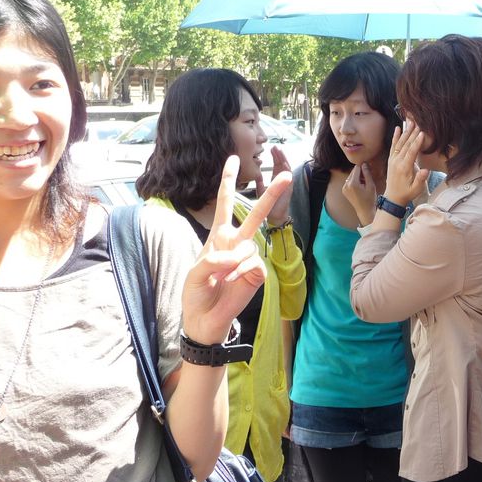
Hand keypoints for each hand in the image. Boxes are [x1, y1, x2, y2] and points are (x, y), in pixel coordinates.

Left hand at [182, 156, 292, 344]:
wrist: (205, 321)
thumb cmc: (196, 294)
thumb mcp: (194, 273)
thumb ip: (213, 258)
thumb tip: (240, 253)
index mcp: (218, 237)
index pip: (224, 204)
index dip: (228, 182)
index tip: (233, 159)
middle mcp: (236, 243)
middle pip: (255, 214)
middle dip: (270, 194)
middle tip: (286, 175)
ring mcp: (248, 258)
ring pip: (252, 244)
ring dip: (234, 260)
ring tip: (222, 278)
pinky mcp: (257, 273)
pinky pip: (254, 264)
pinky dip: (240, 271)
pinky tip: (232, 282)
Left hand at [255, 146, 291, 225]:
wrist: (274, 218)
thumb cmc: (268, 207)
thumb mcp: (261, 192)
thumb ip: (260, 183)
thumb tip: (257, 174)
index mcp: (277, 181)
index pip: (277, 166)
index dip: (275, 157)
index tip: (271, 149)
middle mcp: (284, 181)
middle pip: (282, 165)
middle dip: (279, 155)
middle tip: (275, 146)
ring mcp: (287, 185)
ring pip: (287, 169)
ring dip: (283, 159)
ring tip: (279, 151)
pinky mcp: (289, 190)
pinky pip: (290, 178)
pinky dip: (287, 170)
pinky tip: (284, 163)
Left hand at [344, 162, 376, 225]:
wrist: (365, 211)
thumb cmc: (370, 199)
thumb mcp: (371, 185)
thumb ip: (367, 174)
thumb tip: (364, 164)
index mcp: (352, 183)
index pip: (356, 168)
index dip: (363, 167)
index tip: (369, 169)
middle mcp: (346, 185)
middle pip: (353, 172)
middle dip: (360, 172)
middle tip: (368, 177)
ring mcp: (344, 188)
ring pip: (351, 176)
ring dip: (357, 177)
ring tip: (364, 183)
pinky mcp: (344, 191)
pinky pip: (349, 182)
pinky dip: (354, 181)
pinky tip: (360, 186)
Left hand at [384, 120, 429, 207]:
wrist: (393, 198)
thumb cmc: (407, 193)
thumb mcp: (416, 189)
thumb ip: (420, 179)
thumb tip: (426, 171)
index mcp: (404, 168)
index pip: (411, 152)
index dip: (417, 142)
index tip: (422, 133)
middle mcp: (397, 162)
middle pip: (406, 144)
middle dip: (412, 133)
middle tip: (418, 122)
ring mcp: (393, 160)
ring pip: (399, 143)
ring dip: (405, 132)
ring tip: (410, 122)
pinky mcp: (391, 160)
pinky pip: (393, 146)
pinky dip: (395, 137)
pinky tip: (397, 128)